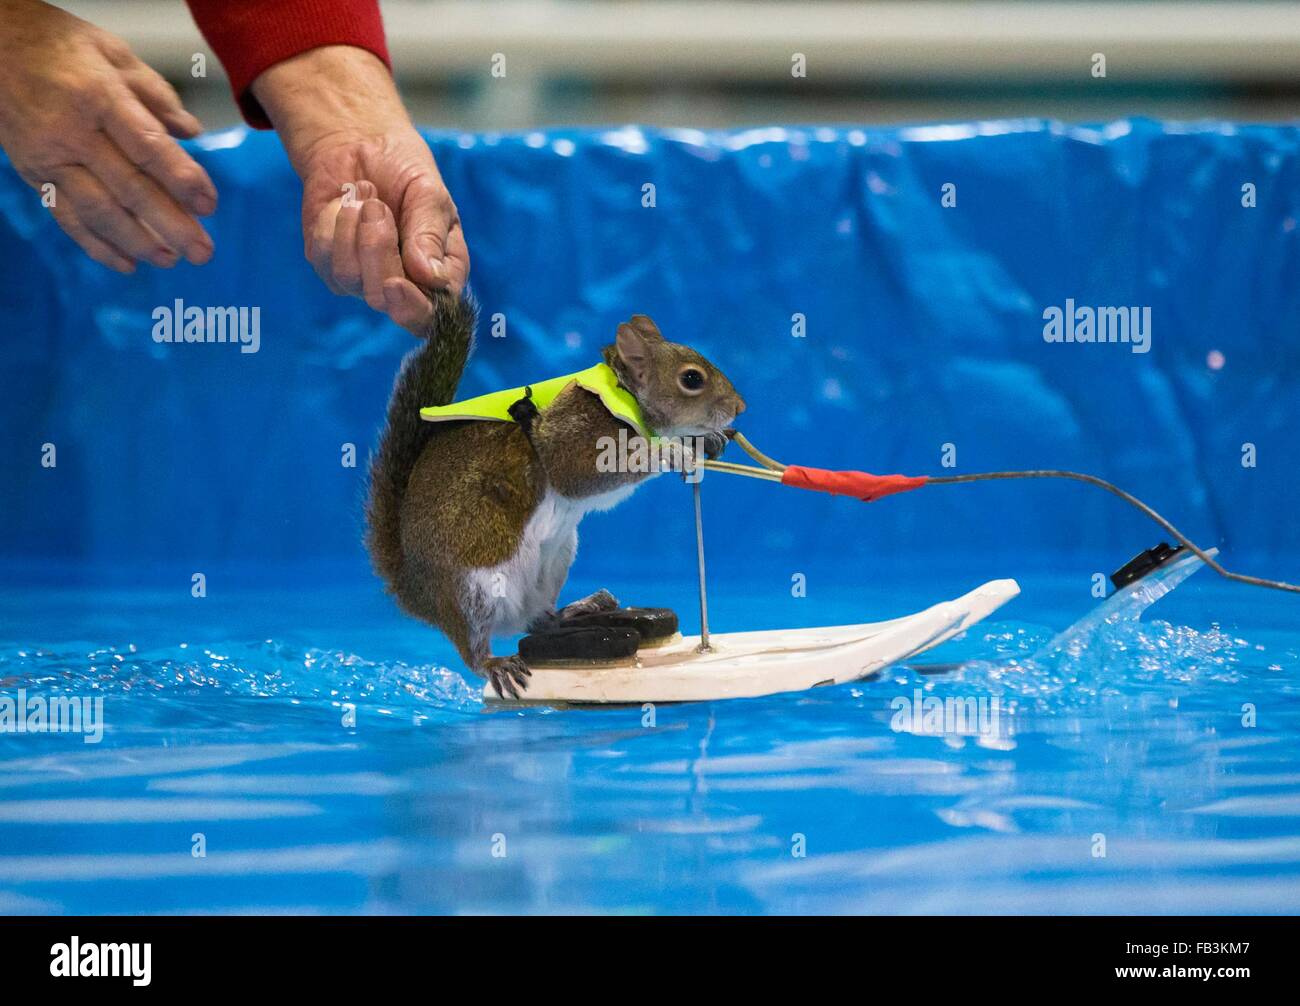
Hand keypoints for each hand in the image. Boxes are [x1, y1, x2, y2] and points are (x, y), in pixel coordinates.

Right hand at [0, 0, 215, 271]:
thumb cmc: (61, 47)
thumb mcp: (113, 52)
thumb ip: (156, 94)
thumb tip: (192, 131)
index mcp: (98, 96)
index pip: (146, 145)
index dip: (180, 179)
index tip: (208, 204)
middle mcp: (71, 132)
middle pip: (128, 188)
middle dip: (170, 225)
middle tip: (203, 251)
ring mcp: (50, 157)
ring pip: (98, 211)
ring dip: (138, 242)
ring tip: (171, 260)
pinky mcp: (35, 175)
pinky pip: (67, 218)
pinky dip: (97, 245)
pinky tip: (128, 263)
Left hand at [252, 46, 468, 334]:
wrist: (358, 143)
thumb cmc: (404, 168)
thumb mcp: (429, 193)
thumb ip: (431, 234)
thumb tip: (430, 276)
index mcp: (440, 275)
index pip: (430, 316)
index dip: (412, 308)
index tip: (395, 284)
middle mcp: (405, 286)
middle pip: (385, 300)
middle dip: (377, 250)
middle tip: (378, 206)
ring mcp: (364, 280)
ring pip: (351, 279)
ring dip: (354, 229)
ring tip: (366, 195)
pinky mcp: (330, 266)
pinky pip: (325, 259)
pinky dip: (333, 223)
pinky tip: (346, 203)